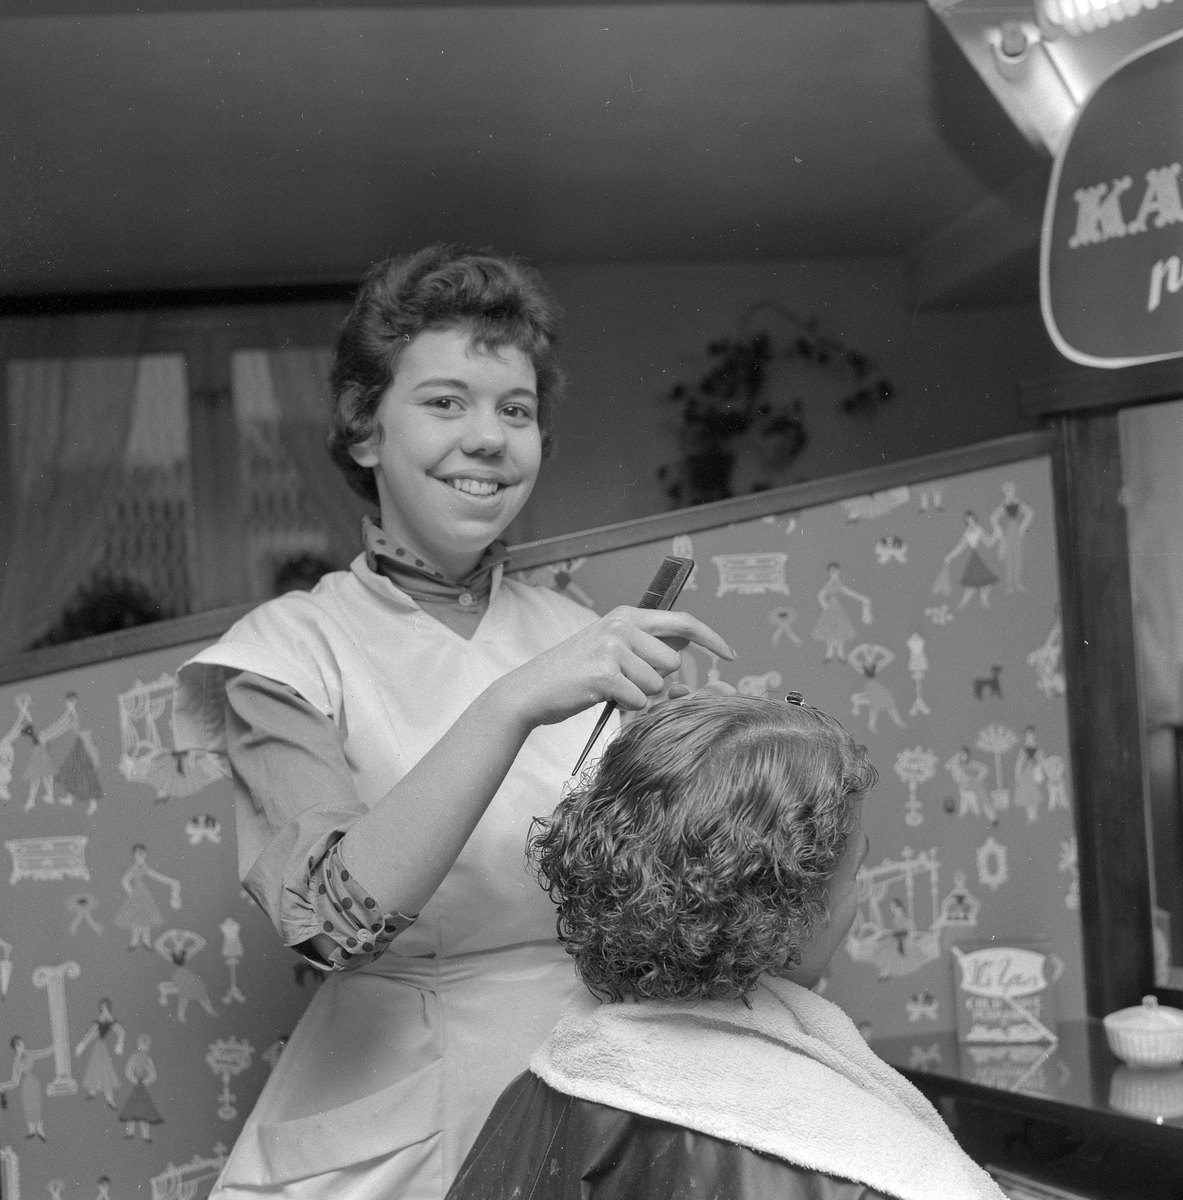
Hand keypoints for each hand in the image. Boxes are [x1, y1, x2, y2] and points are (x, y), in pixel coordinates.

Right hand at [498, 606, 733, 728]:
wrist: (530, 691)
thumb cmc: (573, 675)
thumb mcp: (610, 649)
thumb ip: (644, 648)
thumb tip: (683, 660)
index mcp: (625, 615)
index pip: (682, 621)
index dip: (711, 638)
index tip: (730, 653)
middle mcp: (621, 626)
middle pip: (672, 662)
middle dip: (656, 680)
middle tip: (624, 681)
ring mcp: (612, 648)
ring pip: (657, 685)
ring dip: (638, 696)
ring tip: (609, 688)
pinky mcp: (604, 674)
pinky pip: (638, 701)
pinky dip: (625, 707)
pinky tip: (602, 698)